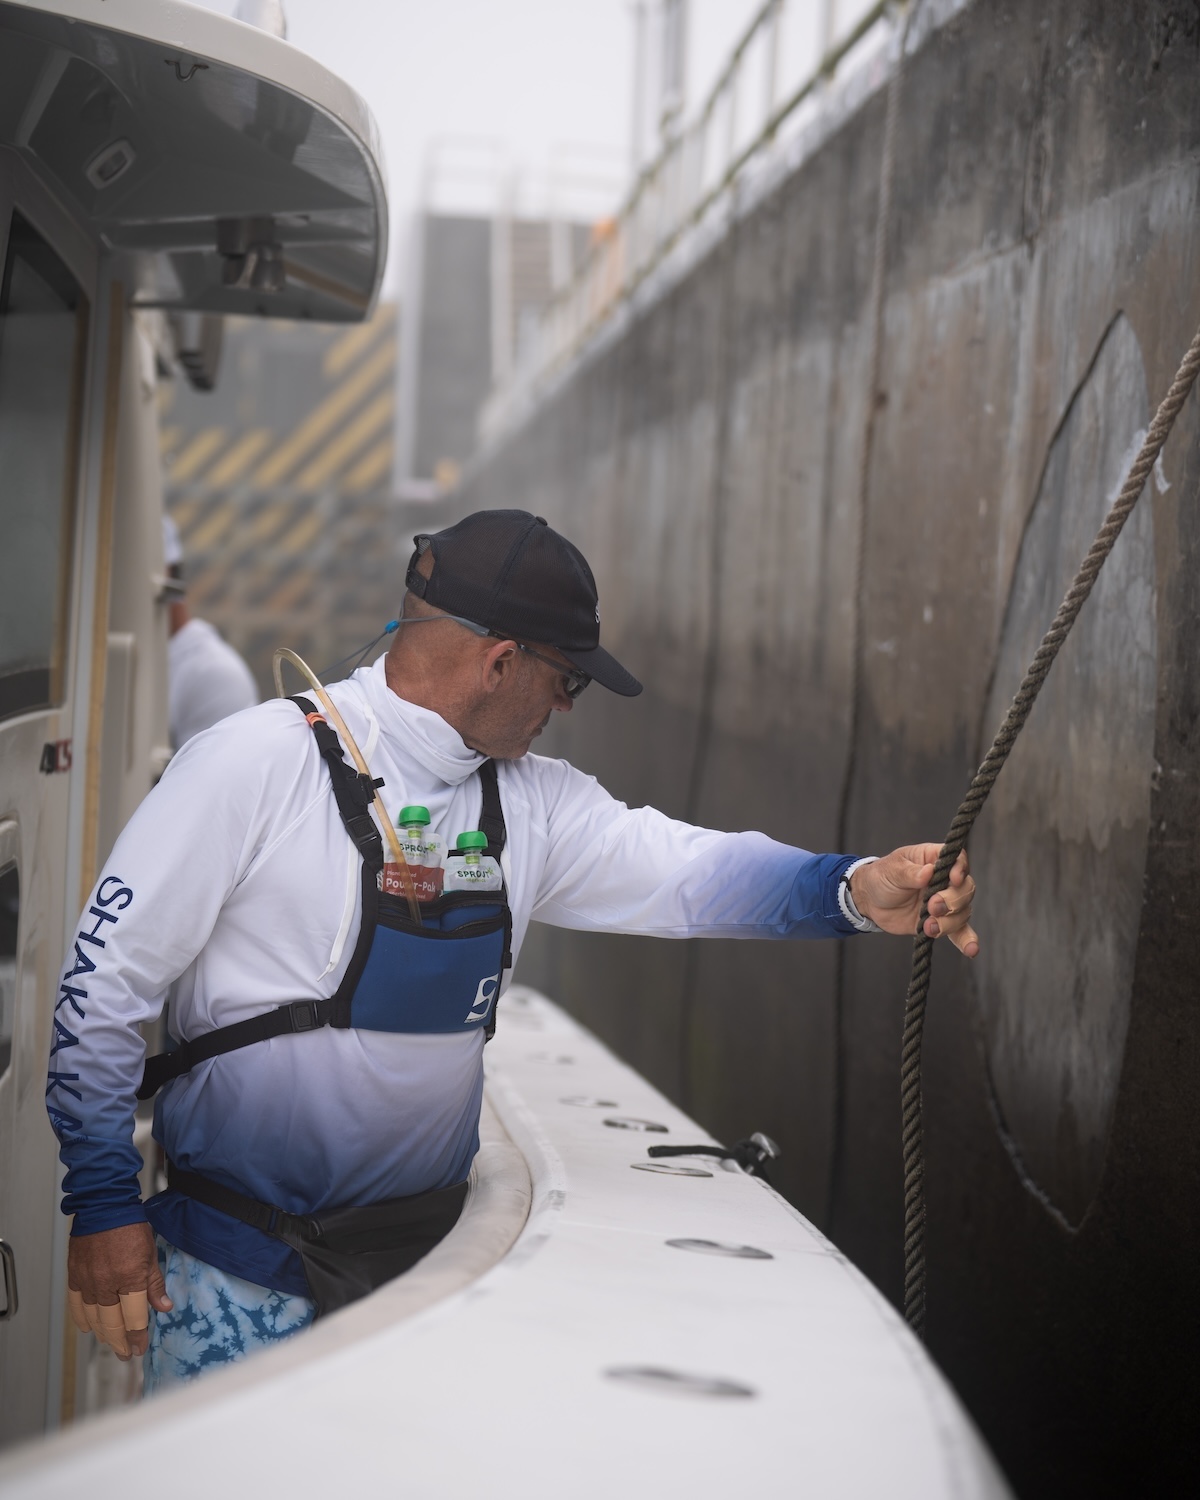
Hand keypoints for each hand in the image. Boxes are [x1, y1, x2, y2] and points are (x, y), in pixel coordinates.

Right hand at [67, 1222, 172, 1360]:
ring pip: (94, 1319)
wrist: (104, 1206)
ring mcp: (88, 1282)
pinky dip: (81, 1319)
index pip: (134, 1318)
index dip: (138, 1336)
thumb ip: (155, 1284)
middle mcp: (107, 1284)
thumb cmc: (130, 1226)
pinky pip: (76, 1305)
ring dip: (103, 1335)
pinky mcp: (74, 1276)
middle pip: (112, 1324)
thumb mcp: (150, 1253)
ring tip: (112, 1344)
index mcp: (130, 1278)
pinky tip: (87, 1328)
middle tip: (127, 1353)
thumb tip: (164, 1307)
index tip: (141, 1347)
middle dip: (121, 1343)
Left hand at [850, 845, 978, 957]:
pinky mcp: (940, 922)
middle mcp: (944, 881)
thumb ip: (910, 873)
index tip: (953, 879)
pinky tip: (972, 950)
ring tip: (929, 926)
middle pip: (965, 889)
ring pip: (962, 912)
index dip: (960, 870)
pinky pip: (959, 932)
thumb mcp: (891, 870)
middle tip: (932, 906)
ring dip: (949, 922)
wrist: (870, 902)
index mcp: (934, 860)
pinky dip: (967, 940)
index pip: (958, 860)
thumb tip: (928, 872)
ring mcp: (944, 903)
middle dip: (952, 900)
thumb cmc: (881, 877)